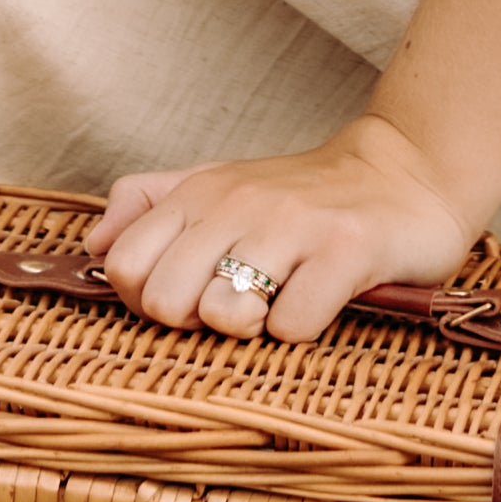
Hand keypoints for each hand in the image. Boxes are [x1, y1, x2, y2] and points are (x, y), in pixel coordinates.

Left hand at [89, 115, 480, 346]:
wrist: (407, 172)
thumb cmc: (303, 195)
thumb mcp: (219, 184)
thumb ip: (149, 203)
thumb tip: (93, 243)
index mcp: (200, 192)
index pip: (124, 266)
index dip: (145, 301)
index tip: (188, 298)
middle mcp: (239, 202)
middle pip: (165, 300)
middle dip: (193, 323)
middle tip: (236, 307)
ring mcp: (293, 225)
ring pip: (223, 312)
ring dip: (248, 327)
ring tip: (277, 304)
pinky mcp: (347, 250)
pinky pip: (293, 323)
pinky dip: (302, 330)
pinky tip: (320, 303)